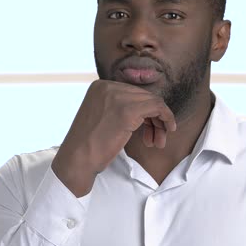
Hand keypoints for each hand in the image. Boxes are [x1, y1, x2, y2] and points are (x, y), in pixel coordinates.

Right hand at [51, 79, 175, 195]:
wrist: (77, 159)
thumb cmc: (89, 145)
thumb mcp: (101, 116)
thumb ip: (118, 107)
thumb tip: (146, 109)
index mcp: (100, 86)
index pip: (133, 93)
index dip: (145, 111)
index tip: (150, 129)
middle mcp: (108, 86)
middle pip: (143, 97)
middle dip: (154, 117)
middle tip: (157, 138)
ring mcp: (117, 97)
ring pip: (152, 101)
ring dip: (160, 122)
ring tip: (158, 141)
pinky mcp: (128, 110)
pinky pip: (157, 107)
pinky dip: (167, 117)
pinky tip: (168, 130)